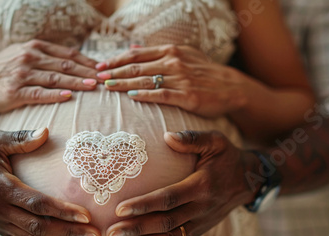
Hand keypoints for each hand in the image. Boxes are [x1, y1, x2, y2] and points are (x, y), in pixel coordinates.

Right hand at [0, 39, 100, 112]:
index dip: (88, 61)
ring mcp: (22, 74)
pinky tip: (68, 96)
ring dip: (76, 82)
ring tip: (93, 86)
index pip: (68, 54)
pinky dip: (55, 94)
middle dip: (88, 72)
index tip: (104, 69)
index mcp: (36, 47)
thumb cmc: (5, 68)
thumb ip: (47, 56)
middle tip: (105, 79)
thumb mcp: (24, 53)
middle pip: (65, 65)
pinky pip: (39, 93)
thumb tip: (74, 62)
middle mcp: (30, 58)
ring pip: (55, 78)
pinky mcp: (15, 91)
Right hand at [0, 128, 100, 235]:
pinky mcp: (0, 230)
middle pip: (39, 227)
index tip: (86, 216)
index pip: (37, 203)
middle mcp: (0, 210)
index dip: (62, 211)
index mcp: (2, 187)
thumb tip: (45, 131)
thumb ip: (19, 139)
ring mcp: (0, 223)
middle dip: (69, 233)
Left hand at [96, 45, 247, 116]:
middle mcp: (173, 62)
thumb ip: (157, 51)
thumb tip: (134, 47)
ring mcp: (180, 78)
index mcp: (170, 51)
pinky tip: (132, 96)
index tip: (100, 66)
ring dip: (124, 83)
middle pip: (137, 66)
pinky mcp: (187, 95)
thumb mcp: (183, 54)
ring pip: (145, 80)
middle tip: (97, 78)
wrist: (231, 87)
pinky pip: (162, 94)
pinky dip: (145, 94)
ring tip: (107, 87)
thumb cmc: (204, 72)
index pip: (136, 54)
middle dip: (114, 72)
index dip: (116, 60)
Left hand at [105, 130, 257, 235]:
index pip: (169, 198)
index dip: (144, 205)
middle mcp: (201, 208)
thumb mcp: (216, 141)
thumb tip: (167, 136)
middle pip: (165, 223)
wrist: (250, 180)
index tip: (120, 209)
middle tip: (111, 233)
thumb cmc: (227, 157)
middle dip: (136, 229)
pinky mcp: (198, 231)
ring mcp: (200, 223)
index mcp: (202, 185)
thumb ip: (193, 138)